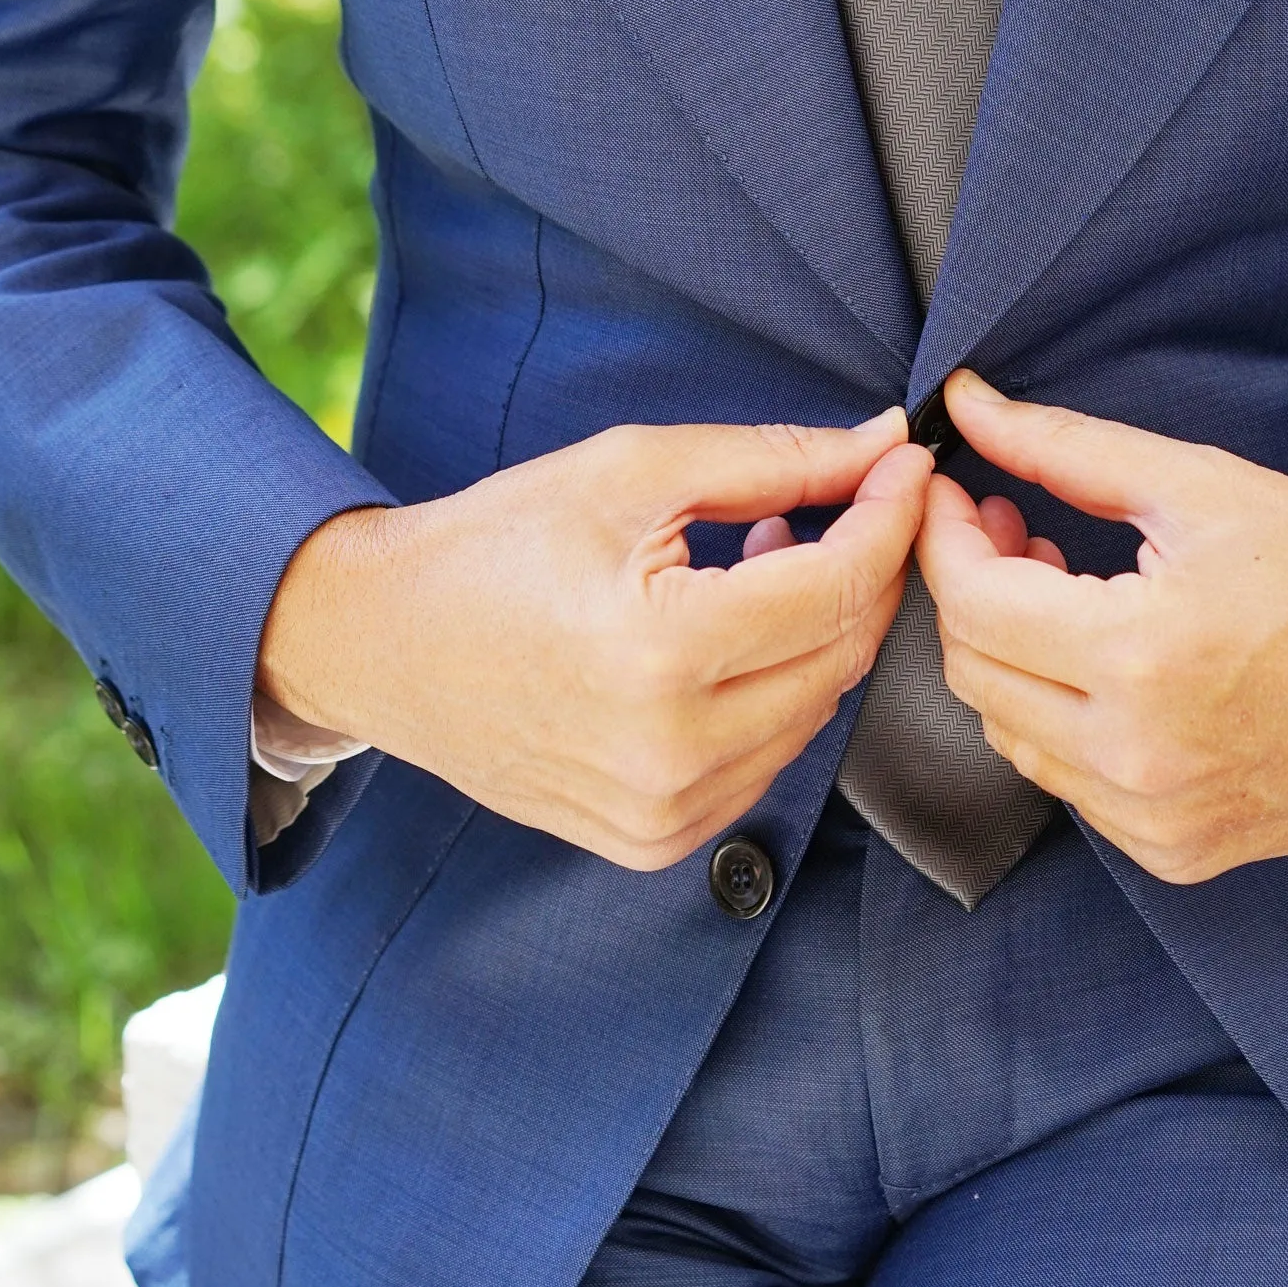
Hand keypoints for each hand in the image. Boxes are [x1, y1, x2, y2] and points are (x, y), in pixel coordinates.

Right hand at [258, 413, 928, 870]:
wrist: (382, 644)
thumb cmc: (497, 543)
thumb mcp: (633, 470)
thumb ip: (773, 459)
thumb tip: (882, 445)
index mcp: (662, 652)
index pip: (839, 586)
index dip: (889, 515)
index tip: (905, 464)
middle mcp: (671, 752)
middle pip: (843, 654)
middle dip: (866, 569)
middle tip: (850, 500)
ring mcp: (664, 812)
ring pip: (817, 712)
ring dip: (819, 632)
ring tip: (768, 556)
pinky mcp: (654, 841)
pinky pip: (768, 761)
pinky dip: (776, 692)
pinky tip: (732, 632)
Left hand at [916, 373, 1287, 883]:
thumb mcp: (1201, 486)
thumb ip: (1066, 449)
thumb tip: (970, 405)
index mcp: (1142, 656)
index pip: (974, 603)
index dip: (944, 536)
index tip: (955, 491)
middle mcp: (1139, 756)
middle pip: (974, 673)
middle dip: (972, 590)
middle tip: (1014, 529)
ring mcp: (1158, 818)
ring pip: (1009, 735)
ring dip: (1013, 658)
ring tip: (1066, 593)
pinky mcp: (1178, 853)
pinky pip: (1070, 786)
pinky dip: (1063, 722)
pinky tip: (1107, 668)